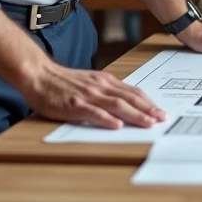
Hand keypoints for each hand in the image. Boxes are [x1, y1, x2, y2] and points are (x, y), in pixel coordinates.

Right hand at [19, 61, 165, 129]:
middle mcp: (100, 86)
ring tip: (148, 123)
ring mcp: (88, 95)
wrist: (39, 75)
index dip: (148, 102)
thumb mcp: (90, 81)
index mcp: (105, 81)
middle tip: (162, 119)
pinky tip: (117, 126)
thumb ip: (106, 90)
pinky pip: (93, 112)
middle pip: (129, 98)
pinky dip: (107, 119)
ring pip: (117, 105)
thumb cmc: (63, 81)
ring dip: (135, 114)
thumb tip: (125, 101)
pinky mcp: (74, 105)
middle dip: (148, 109)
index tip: (160, 111)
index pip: (132, 91)